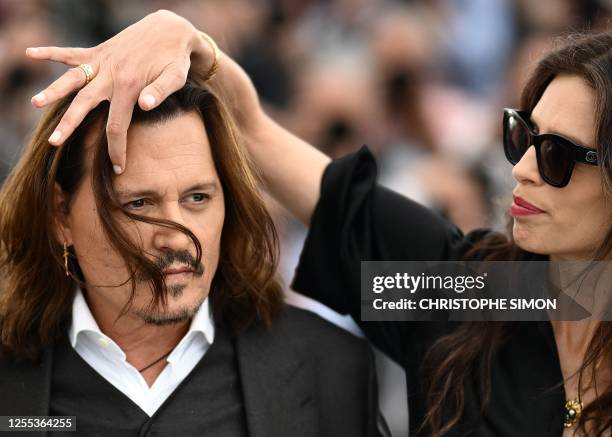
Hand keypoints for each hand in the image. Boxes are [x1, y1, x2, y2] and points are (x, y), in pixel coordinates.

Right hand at [26, 10, 207, 173]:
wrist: (170, 29)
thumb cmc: (175, 58)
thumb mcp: (176, 76)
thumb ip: (161, 91)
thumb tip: (145, 106)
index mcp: (129, 87)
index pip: (117, 126)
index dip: (116, 149)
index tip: (117, 168)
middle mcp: (111, 75)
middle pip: (84, 104)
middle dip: (69, 124)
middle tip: (53, 142)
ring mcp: (102, 62)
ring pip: (72, 79)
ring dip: (53, 91)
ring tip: (35, 103)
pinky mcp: (98, 51)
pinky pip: (71, 52)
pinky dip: (50, 52)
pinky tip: (29, 53)